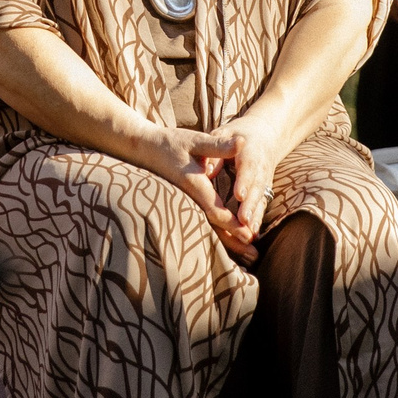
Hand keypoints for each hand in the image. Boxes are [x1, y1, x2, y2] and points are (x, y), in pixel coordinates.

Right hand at [141, 125, 258, 263]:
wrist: (143, 150)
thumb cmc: (170, 144)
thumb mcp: (194, 140)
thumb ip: (217, 145)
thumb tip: (241, 143)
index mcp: (193, 185)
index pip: (214, 210)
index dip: (232, 223)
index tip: (249, 234)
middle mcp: (189, 200)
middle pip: (213, 227)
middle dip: (234, 241)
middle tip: (254, 255)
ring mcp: (185, 206)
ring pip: (208, 229)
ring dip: (228, 242)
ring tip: (249, 256)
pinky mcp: (184, 207)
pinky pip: (202, 224)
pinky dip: (219, 235)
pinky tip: (232, 243)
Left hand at [205, 113, 290, 243]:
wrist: (265, 134)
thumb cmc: (239, 133)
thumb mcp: (224, 132)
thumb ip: (216, 148)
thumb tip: (206, 168)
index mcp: (250, 151)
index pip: (248, 167)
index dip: (245, 182)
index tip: (239, 195)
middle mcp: (261, 168)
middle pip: (257, 188)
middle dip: (251, 205)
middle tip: (243, 221)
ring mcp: (265, 180)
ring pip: (261, 200)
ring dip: (255, 217)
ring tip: (249, 234)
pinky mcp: (264, 189)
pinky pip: (261, 206)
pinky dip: (257, 220)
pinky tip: (252, 236)